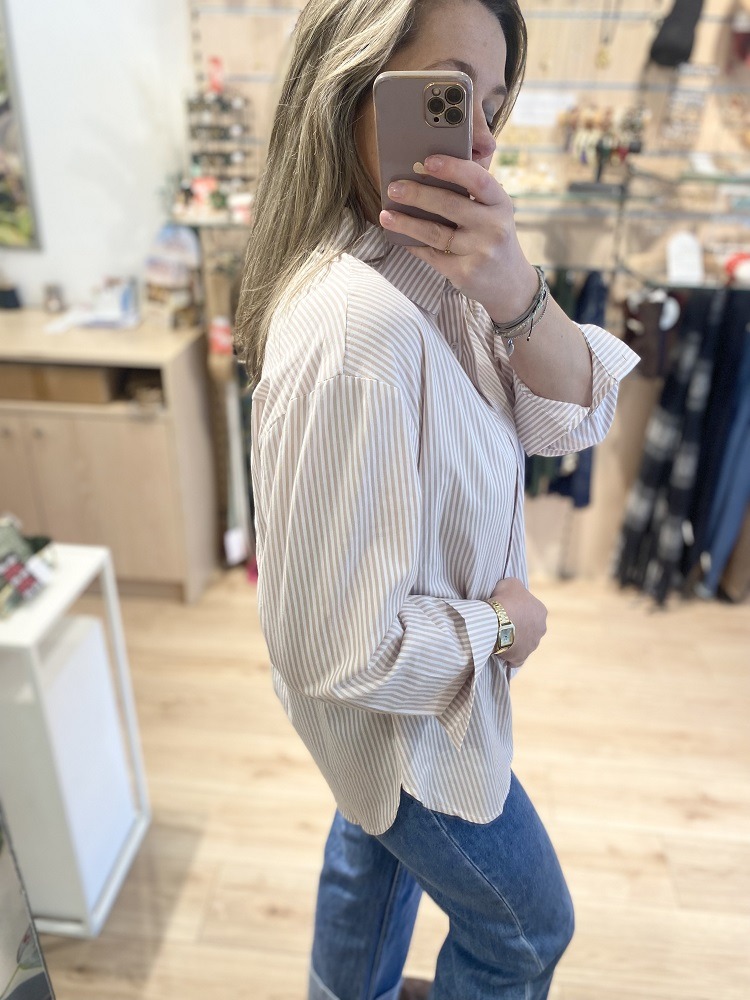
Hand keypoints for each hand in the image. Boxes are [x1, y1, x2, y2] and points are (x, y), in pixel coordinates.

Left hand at [379, 154, 538, 323]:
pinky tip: (399, 237)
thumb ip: (471, 196)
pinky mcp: (465, 273)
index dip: (452, 168)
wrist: (510, 284)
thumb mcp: (493, 214)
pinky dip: (413, 245)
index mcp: (500, 203)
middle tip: (393, 188)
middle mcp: (493, 226)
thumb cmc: (493, 239)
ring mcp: (480, 252)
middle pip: (449, 205)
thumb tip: (424, 175)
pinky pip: (431, 255)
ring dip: (406, 223)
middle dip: (417, 195)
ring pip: (434, 233)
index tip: (427, 161)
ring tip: (386, 215)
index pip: (477, 180)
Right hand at [489, 577, 546, 666]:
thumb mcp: (511, 583)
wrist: (496, 621)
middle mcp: (541, 629)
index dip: (518, 608)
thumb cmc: (505, 600)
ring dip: (514, 640)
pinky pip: (516, 658)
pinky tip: (501, 651)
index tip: (507, 608)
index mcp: (541, 611)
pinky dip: (510, 656)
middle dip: (519, 625)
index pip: (531, 609)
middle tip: (503, 622)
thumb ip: (516, 587)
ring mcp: (532, 645)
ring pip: (524, 642)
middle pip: (529, 627)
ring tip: (499, 636)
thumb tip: (514, 591)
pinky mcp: (521, 658)